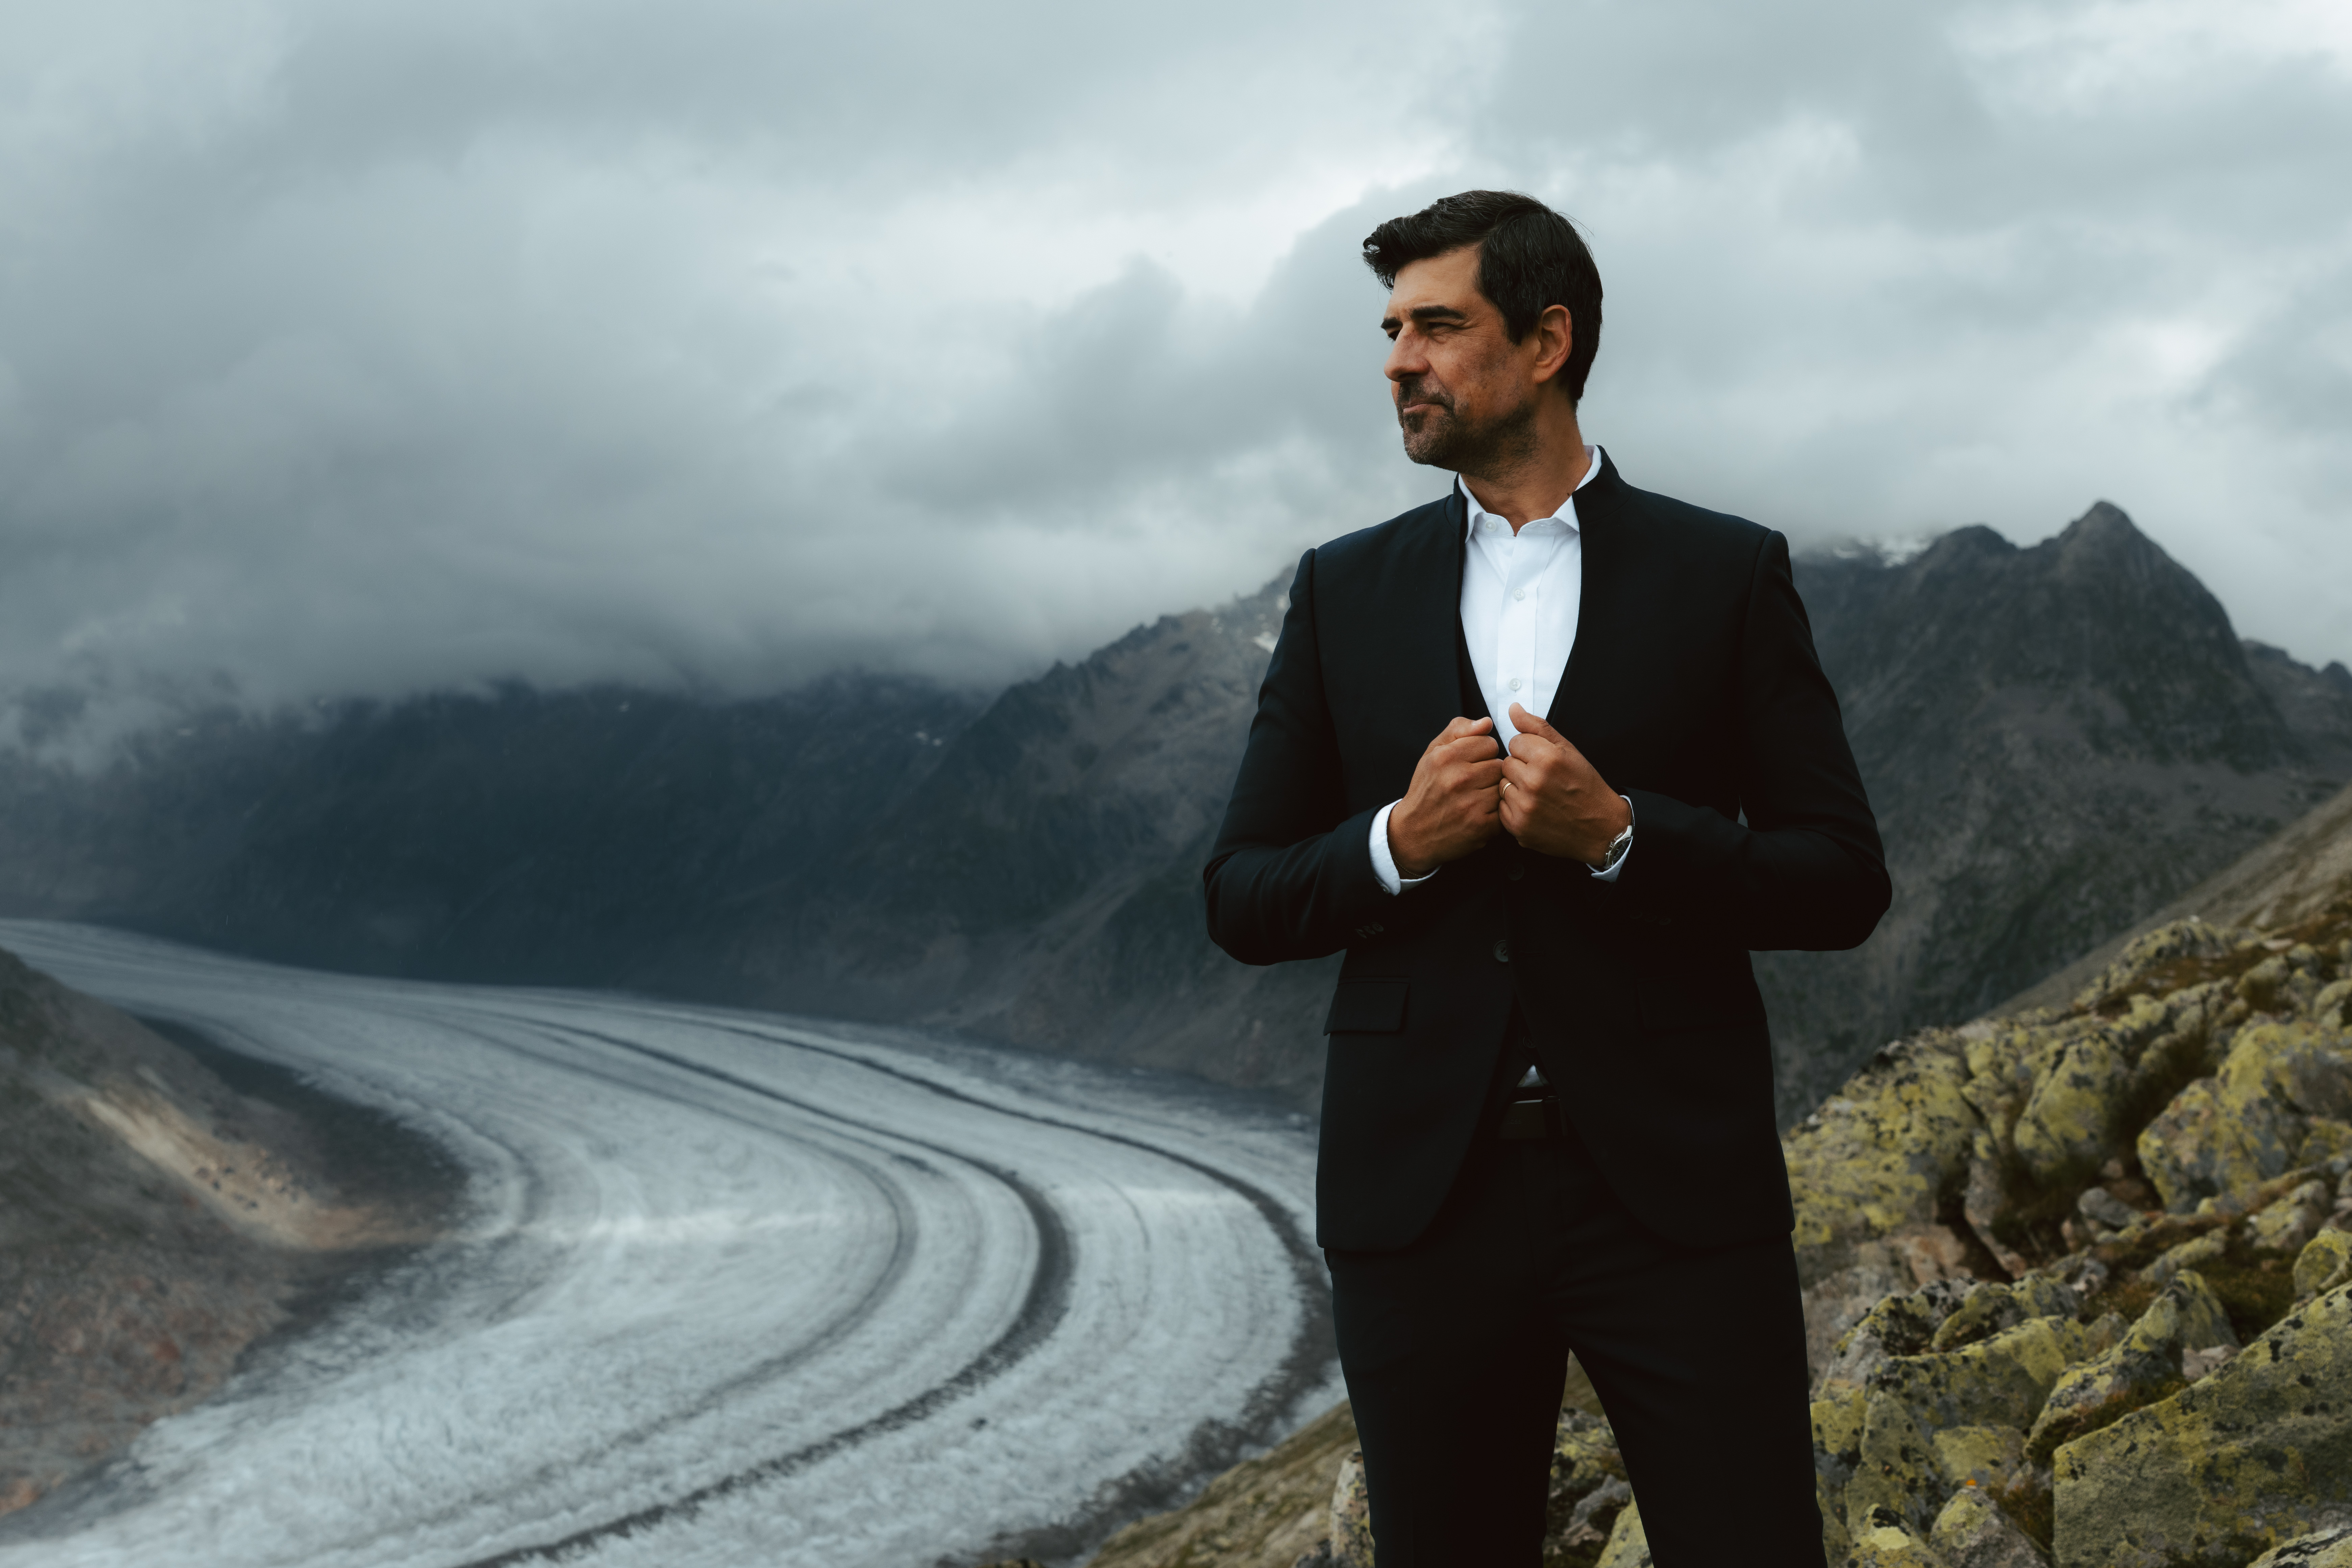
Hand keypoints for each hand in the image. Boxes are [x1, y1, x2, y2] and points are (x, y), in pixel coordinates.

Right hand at [1387, 716, 1505, 876]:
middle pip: (1499, 764)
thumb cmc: (1426, 790)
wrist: (1414, 833)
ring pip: (1503, 786)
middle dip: (1489, 772)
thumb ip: (1458, 730)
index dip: (1482, 753)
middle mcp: (1458, 779)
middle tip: (1472, 783)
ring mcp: (1470, 804)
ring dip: (1493, 792)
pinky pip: (1504, 809)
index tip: (1470, 763)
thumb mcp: (1432, 753)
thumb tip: (1486, 722)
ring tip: (1475, 797)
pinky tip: (1479, 812)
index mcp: (1445, 757)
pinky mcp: (1481, 826)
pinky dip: (1494, 812)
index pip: (1489, 743)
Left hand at [1500, 704, 1632, 863]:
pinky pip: (1501, 807)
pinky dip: (1514, 807)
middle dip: (1522, 768)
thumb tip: (1513, 709)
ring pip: (1502, 784)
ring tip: (1539, 794)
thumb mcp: (1567, 750)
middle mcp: (1534, 782)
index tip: (1544, 761)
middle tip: (1543, 779)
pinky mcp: (1518, 826)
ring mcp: (1525, 807)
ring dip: (1516, 787)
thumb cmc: (1585, 787)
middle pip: (1507, 763)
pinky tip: (1534, 808)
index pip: (1515, 741)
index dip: (1530, 750)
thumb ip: (1537, 727)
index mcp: (1547, 759)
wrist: (1600, 827)